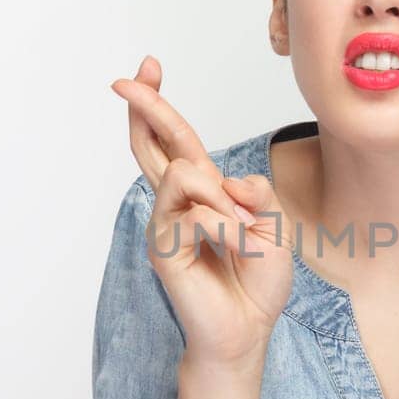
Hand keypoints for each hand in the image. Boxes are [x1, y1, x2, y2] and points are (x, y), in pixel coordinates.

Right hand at [111, 56, 292, 364]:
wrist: (249, 331)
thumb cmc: (258, 281)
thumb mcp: (274, 225)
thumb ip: (255, 193)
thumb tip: (223, 179)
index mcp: (203, 194)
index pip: (175, 140)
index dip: (159, 106)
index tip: (148, 67)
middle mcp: (177, 206)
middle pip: (152, 146)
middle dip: (145, 108)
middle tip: (124, 81)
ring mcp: (166, 227)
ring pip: (183, 175)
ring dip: (223, 199)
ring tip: (245, 232)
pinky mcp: (165, 251)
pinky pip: (197, 216)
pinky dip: (229, 229)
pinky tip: (241, 249)